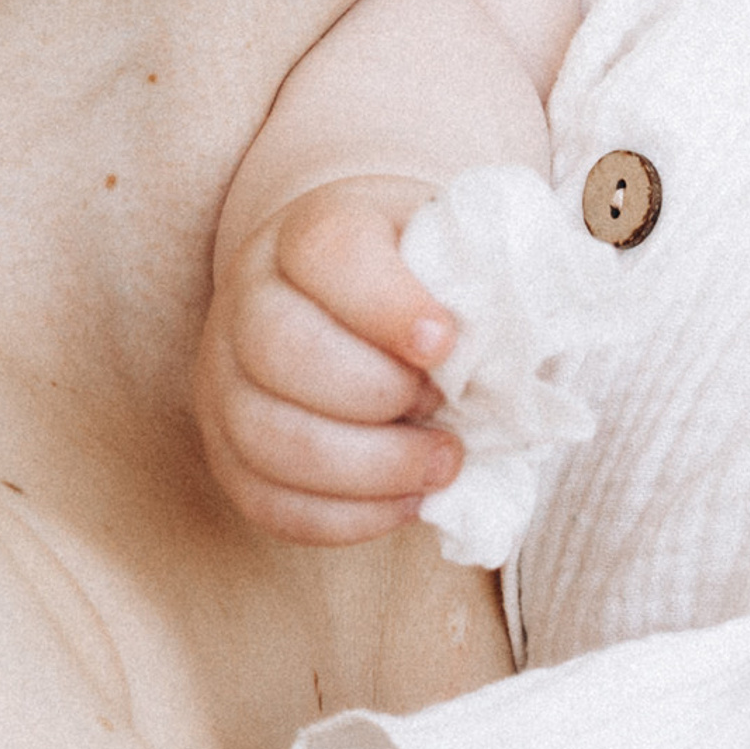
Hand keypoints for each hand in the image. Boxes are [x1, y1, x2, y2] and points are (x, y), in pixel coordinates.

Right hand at [194, 176, 462, 543]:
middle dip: (378, 393)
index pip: (328, 253)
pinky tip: (409, 500)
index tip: (446, 342)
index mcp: (311, 232)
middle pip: (282, 349)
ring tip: (442, 462)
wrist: (349, 299)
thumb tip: (525, 353)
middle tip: (446, 406)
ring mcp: (224, 378)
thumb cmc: (419, 279)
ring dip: (369, 467)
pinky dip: (347, 516)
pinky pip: (267, 500)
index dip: (387, 305)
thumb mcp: (455, 250)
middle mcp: (250, 298)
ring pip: (267, 435)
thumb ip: (489, 283)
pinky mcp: (225, 450)